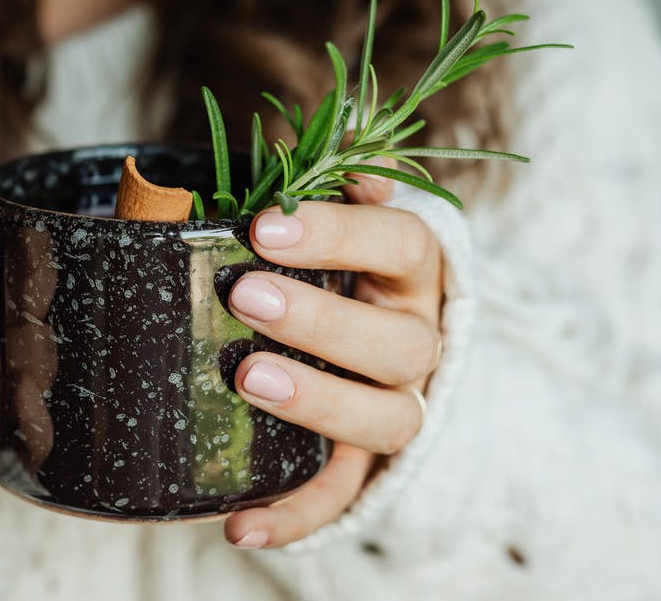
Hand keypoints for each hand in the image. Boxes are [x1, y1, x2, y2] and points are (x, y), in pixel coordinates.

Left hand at [223, 173, 442, 547]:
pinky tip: (240, 526)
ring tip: (248, 380)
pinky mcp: (366, 465)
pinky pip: (343, 497)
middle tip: (245, 296)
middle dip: (322, 320)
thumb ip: (334, 184)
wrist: (382, 349)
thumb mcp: (342, 221)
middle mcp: (419, 341)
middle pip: (398, 343)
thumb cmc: (343, 269)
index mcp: (415, 273)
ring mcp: (398, 407)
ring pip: (385, 419)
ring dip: (319, 403)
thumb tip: (329, 135)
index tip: (265, 226)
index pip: (402, 243)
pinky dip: (296, 516)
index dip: (342, 235)